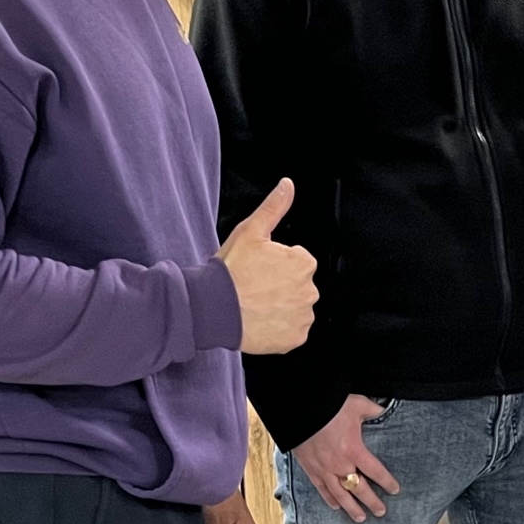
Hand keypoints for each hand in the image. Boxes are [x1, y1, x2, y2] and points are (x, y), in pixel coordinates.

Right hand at [218, 179, 318, 354]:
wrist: (213, 308)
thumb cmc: (230, 270)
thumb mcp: (250, 231)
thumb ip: (274, 207)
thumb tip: (287, 185)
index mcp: (303, 263)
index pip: (297, 261)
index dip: (275, 264)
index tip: (258, 269)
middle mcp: (310, 290)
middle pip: (297, 286)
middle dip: (280, 286)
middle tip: (254, 287)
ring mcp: (303, 316)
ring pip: (295, 309)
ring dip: (280, 307)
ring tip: (254, 304)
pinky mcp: (295, 338)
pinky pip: (291, 332)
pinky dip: (279, 329)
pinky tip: (260, 321)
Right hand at [294, 394, 400, 520]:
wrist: (299, 409)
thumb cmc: (329, 406)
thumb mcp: (357, 404)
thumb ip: (373, 410)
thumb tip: (384, 409)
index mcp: (354, 450)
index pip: (375, 471)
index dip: (387, 482)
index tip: (395, 490)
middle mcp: (340, 464)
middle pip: (359, 488)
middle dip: (372, 501)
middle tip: (381, 512)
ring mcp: (324, 469)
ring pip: (340, 494)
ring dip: (351, 508)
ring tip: (361, 518)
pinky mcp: (310, 469)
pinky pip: (321, 489)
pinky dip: (329, 499)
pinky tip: (336, 507)